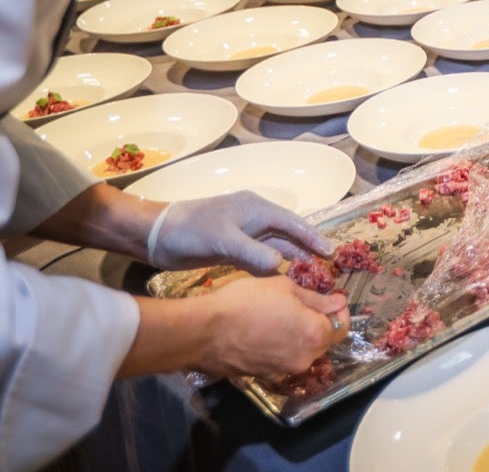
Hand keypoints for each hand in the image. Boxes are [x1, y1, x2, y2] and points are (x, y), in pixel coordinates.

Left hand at [148, 190, 334, 274]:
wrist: (157, 236)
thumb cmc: (192, 229)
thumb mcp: (223, 239)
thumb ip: (253, 251)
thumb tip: (281, 264)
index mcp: (256, 209)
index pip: (292, 223)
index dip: (312, 236)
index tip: (331, 251)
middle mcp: (254, 220)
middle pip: (287, 235)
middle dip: (306, 250)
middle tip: (327, 268)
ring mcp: (244, 235)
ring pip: (275, 248)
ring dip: (291, 260)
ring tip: (310, 276)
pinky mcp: (233, 250)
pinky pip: (260, 259)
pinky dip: (272, 268)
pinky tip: (282, 280)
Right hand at [195, 276, 348, 378]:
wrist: (204, 332)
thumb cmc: (246, 302)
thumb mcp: (284, 288)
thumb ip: (316, 299)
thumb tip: (337, 303)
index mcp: (315, 335)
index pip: (343, 326)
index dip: (340, 311)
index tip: (331, 298)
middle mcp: (305, 359)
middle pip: (324, 341)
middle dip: (320, 323)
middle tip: (305, 304)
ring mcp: (284, 371)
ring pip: (304, 352)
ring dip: (301, 336)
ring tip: (283, 317)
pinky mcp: (265, 377)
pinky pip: (284, 360)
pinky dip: (283, 348)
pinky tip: (267, 333)